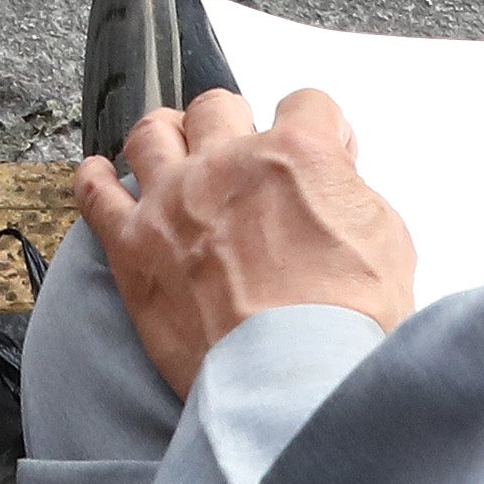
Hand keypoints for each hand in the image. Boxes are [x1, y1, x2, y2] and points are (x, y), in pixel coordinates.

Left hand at [75, 86, 415, 402]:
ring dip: (165, 135)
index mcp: (297, 154)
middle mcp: (228, 163)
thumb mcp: (388, 241)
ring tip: (172, 147)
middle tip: (243, 152)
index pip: (307, 104)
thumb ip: (352, 196)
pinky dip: (96, 180)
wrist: (292, 379)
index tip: (322, 150)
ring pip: (152, 133)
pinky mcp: (133, 248)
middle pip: (218, 107)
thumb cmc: (347, 321)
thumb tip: (335, 189)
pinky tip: (99, 175)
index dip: (320, 126)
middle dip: (236, 123)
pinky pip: (97, 196)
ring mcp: (173, 200)